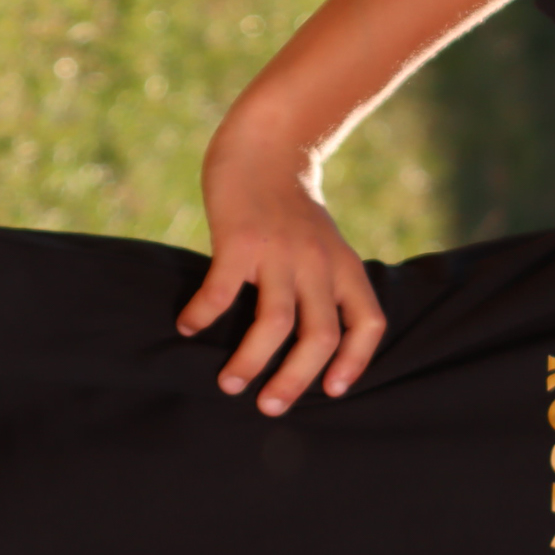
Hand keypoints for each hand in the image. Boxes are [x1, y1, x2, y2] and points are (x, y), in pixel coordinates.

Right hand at [183, 138, 387, 414]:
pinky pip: (222, 292)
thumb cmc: (290, 206)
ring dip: (251, 361)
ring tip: (229, 385)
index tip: (333, 390)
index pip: (368, 324)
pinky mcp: (240, 240)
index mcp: (344, 267)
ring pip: (276, 323)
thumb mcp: (326, 244)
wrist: (265, 146)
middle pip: (320, 337)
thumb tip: (306, 348)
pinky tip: (187, 329)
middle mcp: (318, 263)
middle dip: (296, 380)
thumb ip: (324, 286)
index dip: (356, 362)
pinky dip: (203, 316)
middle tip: (270, 408)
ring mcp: (280, 252)